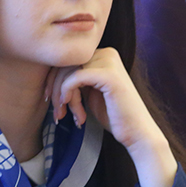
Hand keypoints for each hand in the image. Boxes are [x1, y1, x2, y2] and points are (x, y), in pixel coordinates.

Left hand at [46, 48, 176, 186]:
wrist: (137, 133)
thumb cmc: (113, 115)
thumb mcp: (89, 92)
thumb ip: (76, 80)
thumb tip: (49, 76)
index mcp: (102, 54)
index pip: (67, 60)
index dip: (53, 80)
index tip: (50, 100)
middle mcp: (107, 53)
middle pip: (65, 64)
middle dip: (55, 90)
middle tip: (57, 112)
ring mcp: (109, 62)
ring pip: (67, 72)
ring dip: (61, 96)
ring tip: (65, 114)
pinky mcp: (108, 75)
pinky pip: (75, 79)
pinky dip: (67, 94)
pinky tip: (68, 108)